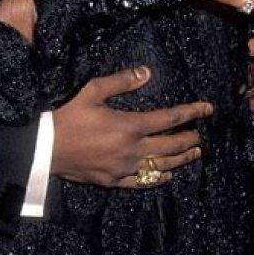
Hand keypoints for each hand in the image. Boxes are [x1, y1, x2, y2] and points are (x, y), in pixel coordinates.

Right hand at [51, 66, 211, 187]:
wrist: (46, 149)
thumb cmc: (68, 117)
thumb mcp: (92, 91)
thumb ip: (121, 82)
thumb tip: (147, 73)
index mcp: (130, 125)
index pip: (169, 119)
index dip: (191, 112)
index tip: (208, 109)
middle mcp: (133, 149)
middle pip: (171, 145)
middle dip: (190, 138)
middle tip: (202, 135)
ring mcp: (125, 168)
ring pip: (162, 166)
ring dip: (182, 159)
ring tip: (195, 153)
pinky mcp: (114, 181)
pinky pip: (143, 181)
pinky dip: (159, 178)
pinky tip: (167, 175)